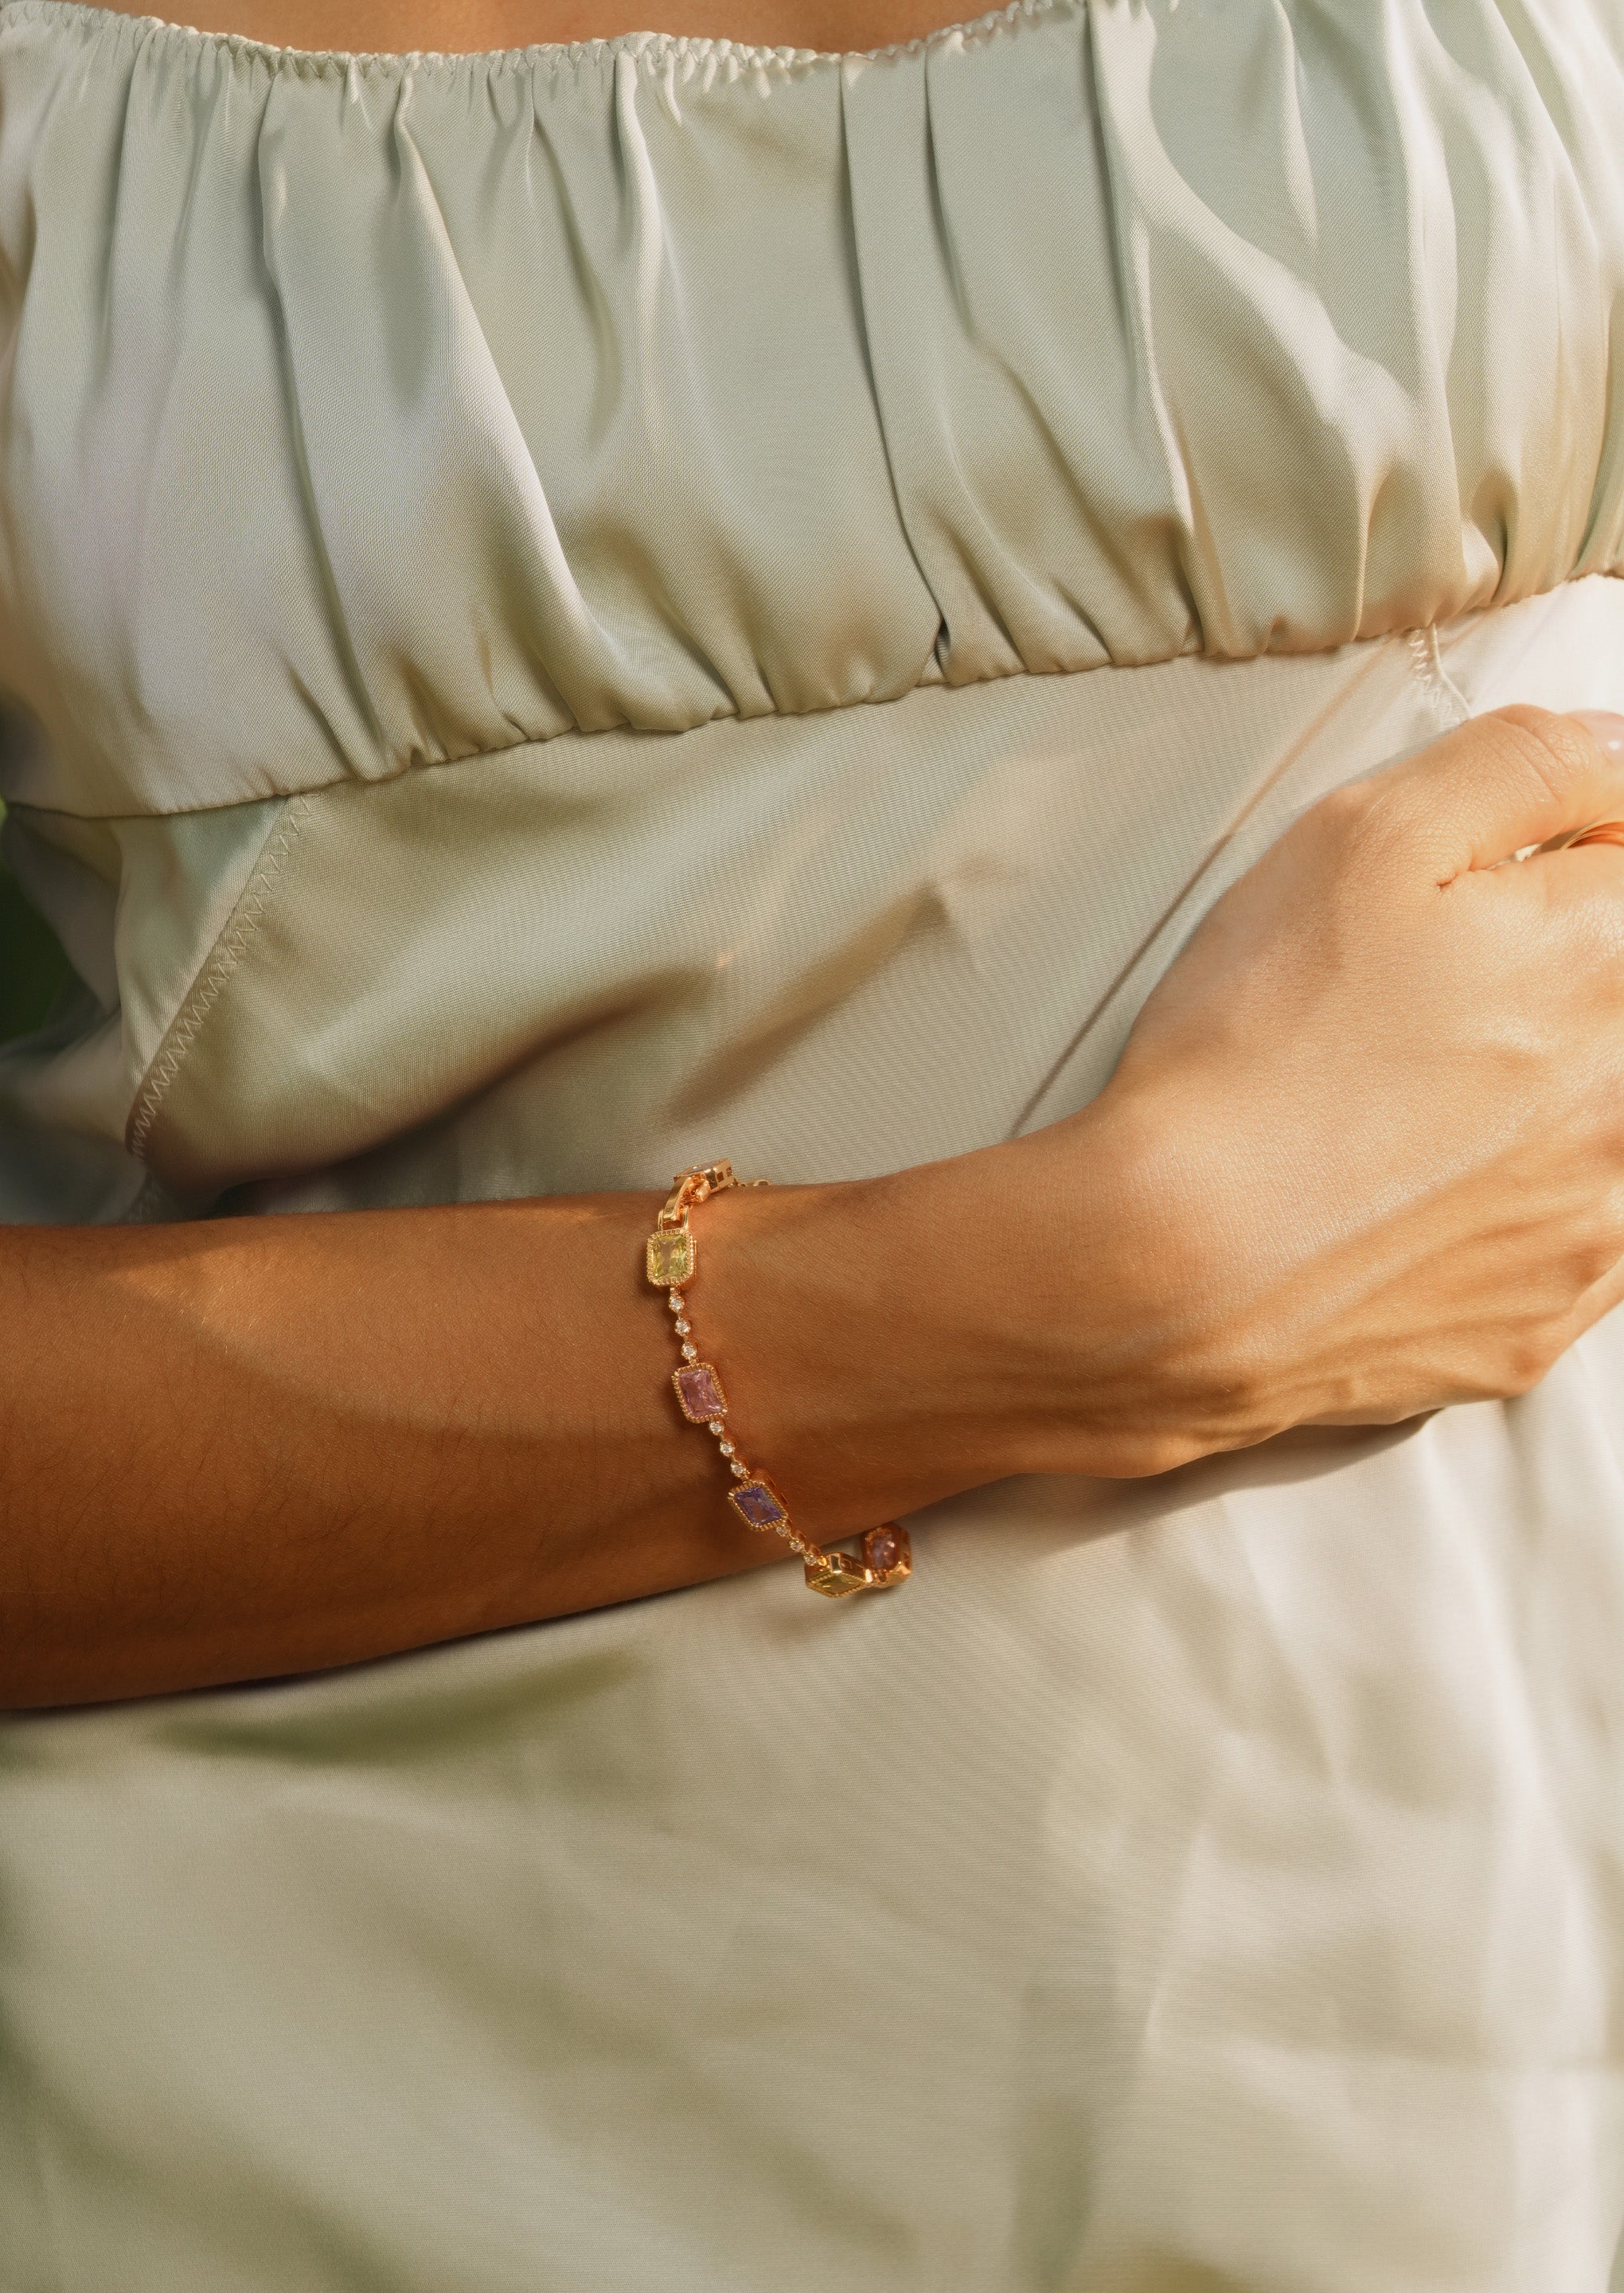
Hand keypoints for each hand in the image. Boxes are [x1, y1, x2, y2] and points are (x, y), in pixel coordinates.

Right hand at [1018, 706, 1623, 1474]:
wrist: (1172, 1269)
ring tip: (1414, 1101)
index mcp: (1616, 960)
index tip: (1520, 873)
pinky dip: (1515, 1206)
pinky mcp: (1551, 1317)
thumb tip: (1615, 755)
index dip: (1581, 852)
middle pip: (1616, 1000)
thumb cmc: (1256, 1053)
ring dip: (1542, 1095)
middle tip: (1433, 998)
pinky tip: (1417, 1191)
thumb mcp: (1367, 838)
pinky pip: (1575, 1238)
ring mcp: (1604, 1223)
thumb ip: (1524, 767)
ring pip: (1604, 1123)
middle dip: (1551, 980)